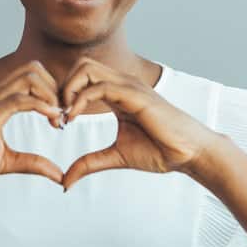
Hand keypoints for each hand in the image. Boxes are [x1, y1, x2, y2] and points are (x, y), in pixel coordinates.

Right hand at [0, 60, 65, 186]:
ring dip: (50, 95)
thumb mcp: (6, 161)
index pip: (32, 76)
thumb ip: (32, 164)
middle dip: (55, 88)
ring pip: (29, 77)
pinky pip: (18, 100)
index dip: (53, 92)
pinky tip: (52, 119)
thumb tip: (58, 176)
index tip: (61, 117)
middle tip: (62, 116)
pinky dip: (41, 106)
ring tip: (57, 120)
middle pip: (34, 68)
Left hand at [59, 57, 218, 191]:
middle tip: (58, 114)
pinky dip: (80, 99)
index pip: (82, 77)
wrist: (189, 153)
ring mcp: (129, 86)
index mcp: (117, 94)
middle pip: (81, 65)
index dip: (64, 95)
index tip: (58, 121)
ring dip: (68, 89)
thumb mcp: (115, 157)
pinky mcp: (135, 95)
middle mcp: (122, 84)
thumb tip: (65, 181)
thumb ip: (89, 163)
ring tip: (65, 115)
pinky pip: (100, 86)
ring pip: (86, 68)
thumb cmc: (159, 151)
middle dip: (62, 86)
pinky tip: (74, 117)